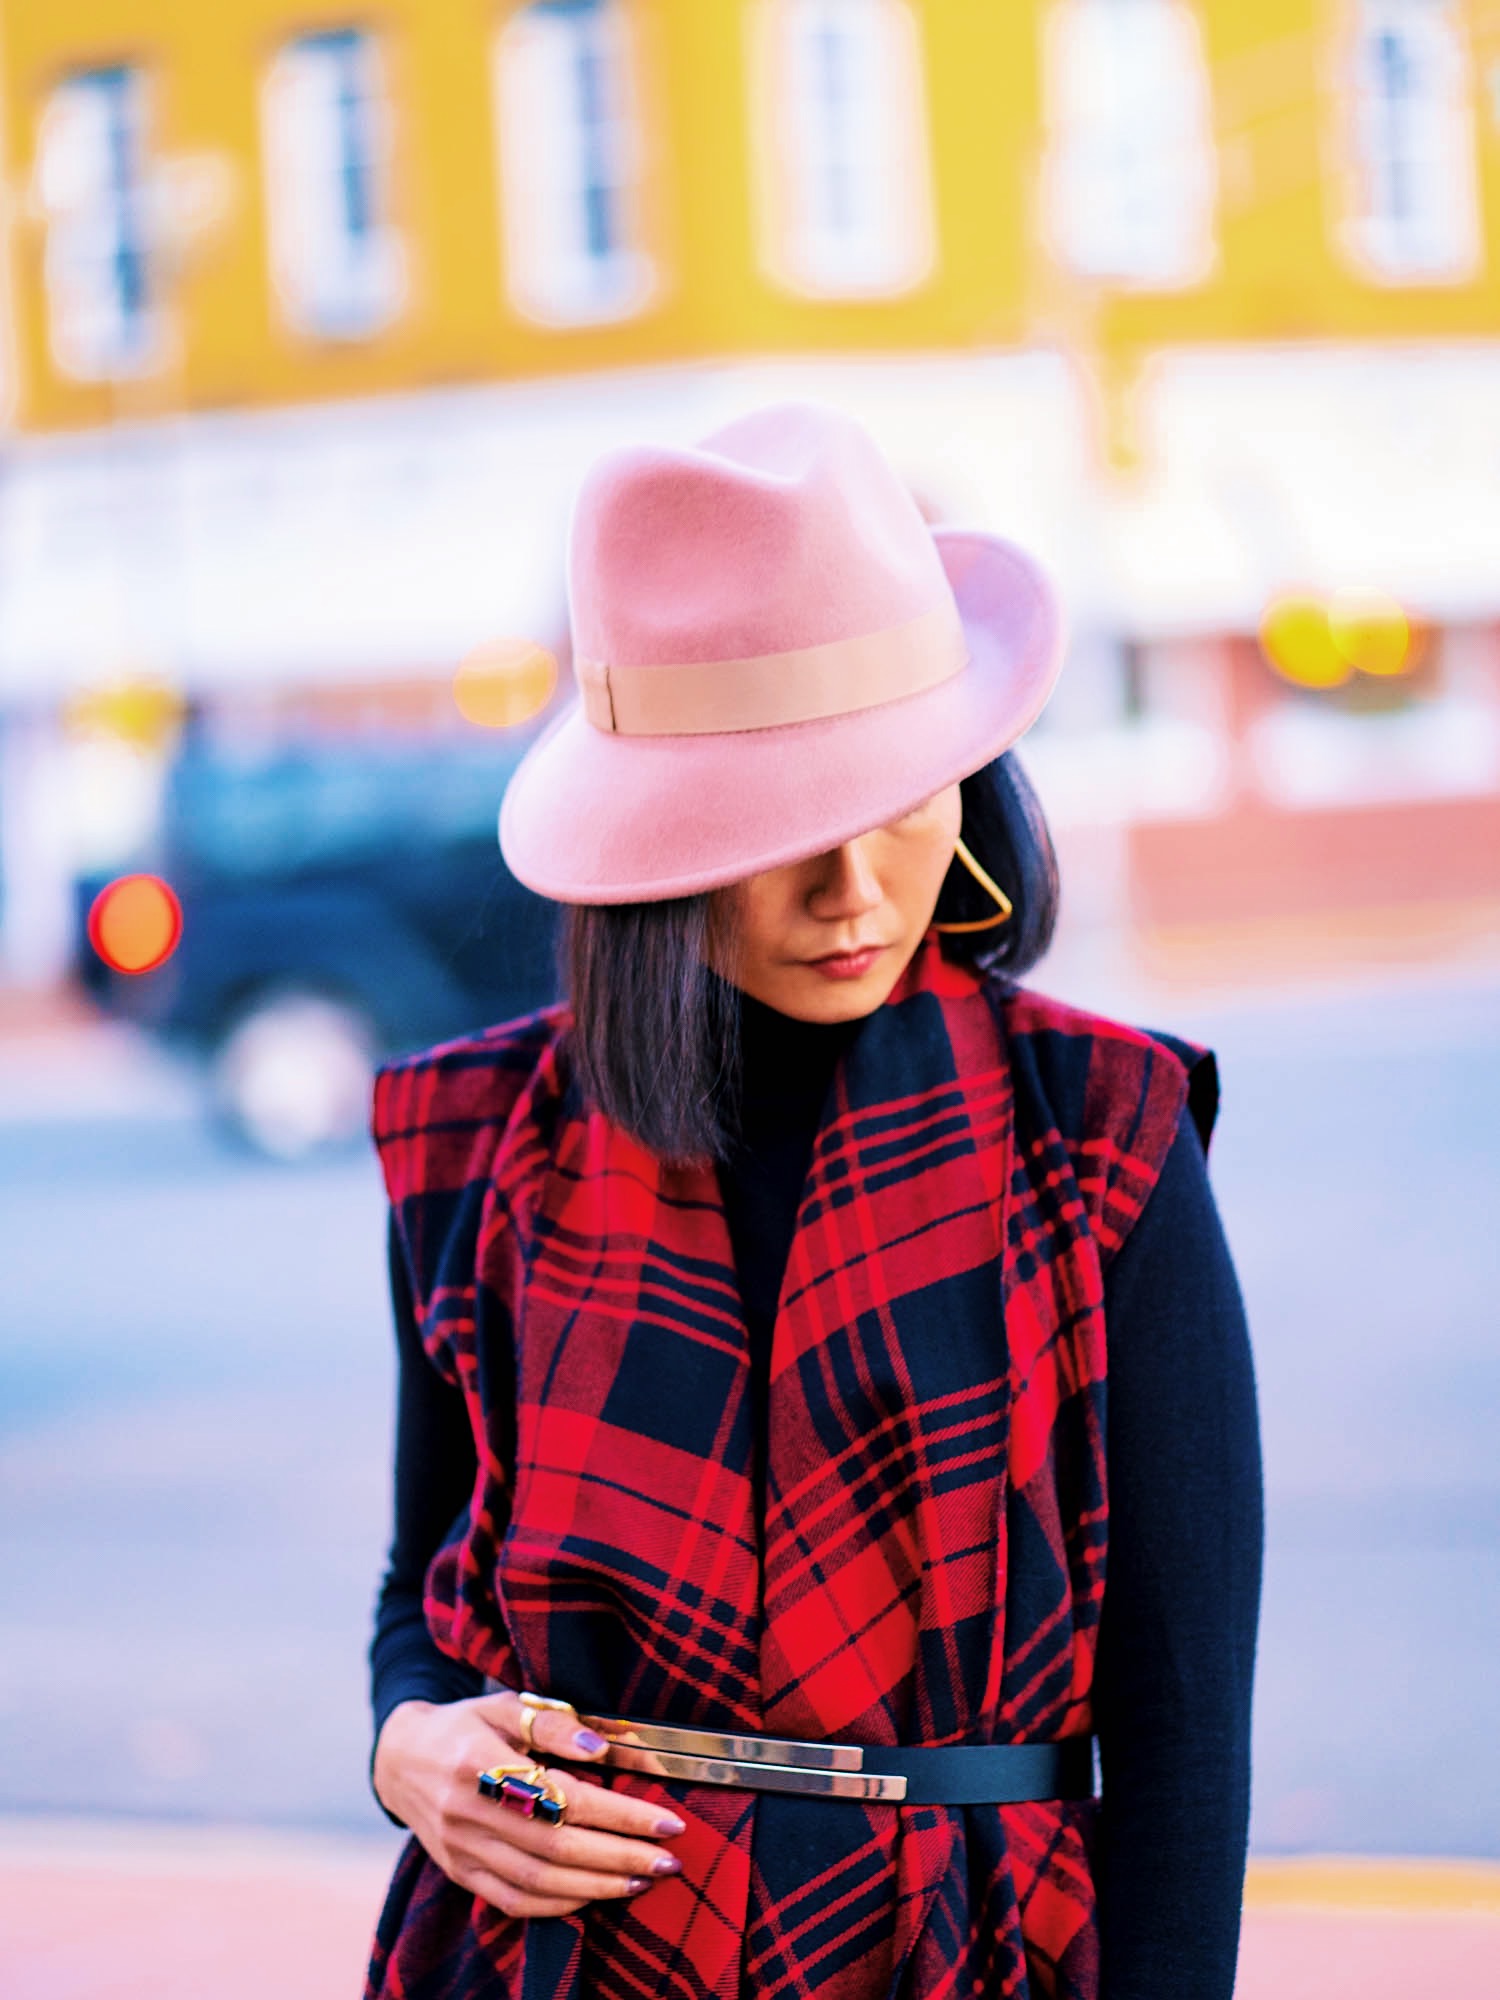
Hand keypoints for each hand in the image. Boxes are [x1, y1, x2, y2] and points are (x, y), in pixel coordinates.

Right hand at [372, 1688, 686, 1917]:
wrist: (401, 1758)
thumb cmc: (465, 1725)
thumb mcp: (505, 1705)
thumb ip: (553, 1722)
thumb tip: (601, 1746)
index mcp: (480, 1761)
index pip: (562, 1797)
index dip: (618, 1814)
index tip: (664, 1821)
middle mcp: (468, 1811)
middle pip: (555, 1847)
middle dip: (619, 1857)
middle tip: (667, 1860)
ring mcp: (461, 1848)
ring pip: (537, 1881)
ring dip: (596, 1886)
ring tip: (641, 1880)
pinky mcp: (459, 1872)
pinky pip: (512, 1901)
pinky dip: (557, 1905)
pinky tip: (593, 1895)